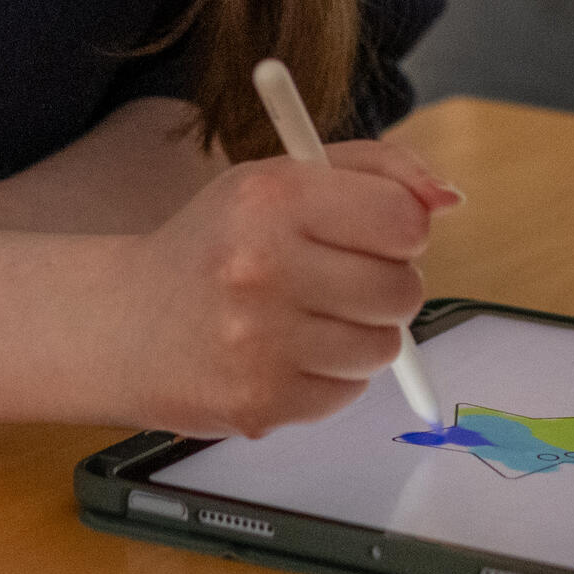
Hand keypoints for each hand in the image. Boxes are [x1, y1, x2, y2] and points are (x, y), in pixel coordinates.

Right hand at [106, 141, 459, 438]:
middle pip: (403, 289)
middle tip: (337, 278)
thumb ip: (377, 171)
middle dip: (384, 284)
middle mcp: (262, 266)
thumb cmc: (215, 245)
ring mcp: (259, 342)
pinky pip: (349, 391)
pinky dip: (330, 375)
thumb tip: (449, 197)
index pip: (401, 219)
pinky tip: (283, 353)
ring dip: (359, 334)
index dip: (401, 229)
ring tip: (305, 317)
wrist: (124, 324)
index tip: (377, 232)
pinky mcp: (261, 403)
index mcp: (272, 197)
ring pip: (383, 346)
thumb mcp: (282, 179)